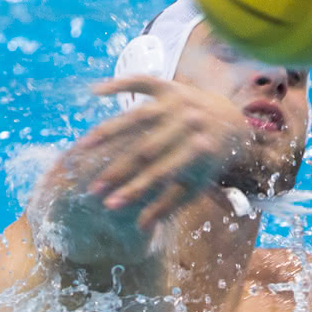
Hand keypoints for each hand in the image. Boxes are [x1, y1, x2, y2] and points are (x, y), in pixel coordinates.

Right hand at [77, 75, 249, 231]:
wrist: (229, 121)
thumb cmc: (206, 162)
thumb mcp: (193, 186)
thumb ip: (168, 205)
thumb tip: (140, 229)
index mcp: (197, 151)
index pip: (159, 175)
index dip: (133, 190)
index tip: (109, 205)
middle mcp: (188, 124)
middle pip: (144, 150)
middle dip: (116, 171)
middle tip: (91, 188)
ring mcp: (177, 102)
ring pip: (136, 116)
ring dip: (107, 132)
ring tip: (82, 148)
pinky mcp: (169, 85)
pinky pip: (140, 82)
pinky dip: (118, 84)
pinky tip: (94, 92)